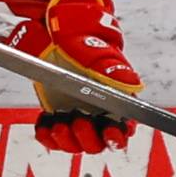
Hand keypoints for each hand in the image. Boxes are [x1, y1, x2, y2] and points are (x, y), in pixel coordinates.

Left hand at [3, 0, 142, 153]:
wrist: (49, 32)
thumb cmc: (78, 38)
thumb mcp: (94, 49)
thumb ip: (112, 68)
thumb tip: (131, 83)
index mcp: (115, 98)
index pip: (124, 128)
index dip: (118, 136)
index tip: (109, 133)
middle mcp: (97, 111)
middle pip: (100, 142)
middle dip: (89, 138)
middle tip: (77, 120)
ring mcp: (76, 113)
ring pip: (76, 144)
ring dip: (68, 141)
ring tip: (58, 124)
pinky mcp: (56, 114)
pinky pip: (53, 138)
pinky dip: (48, 137)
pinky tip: (44, 126)